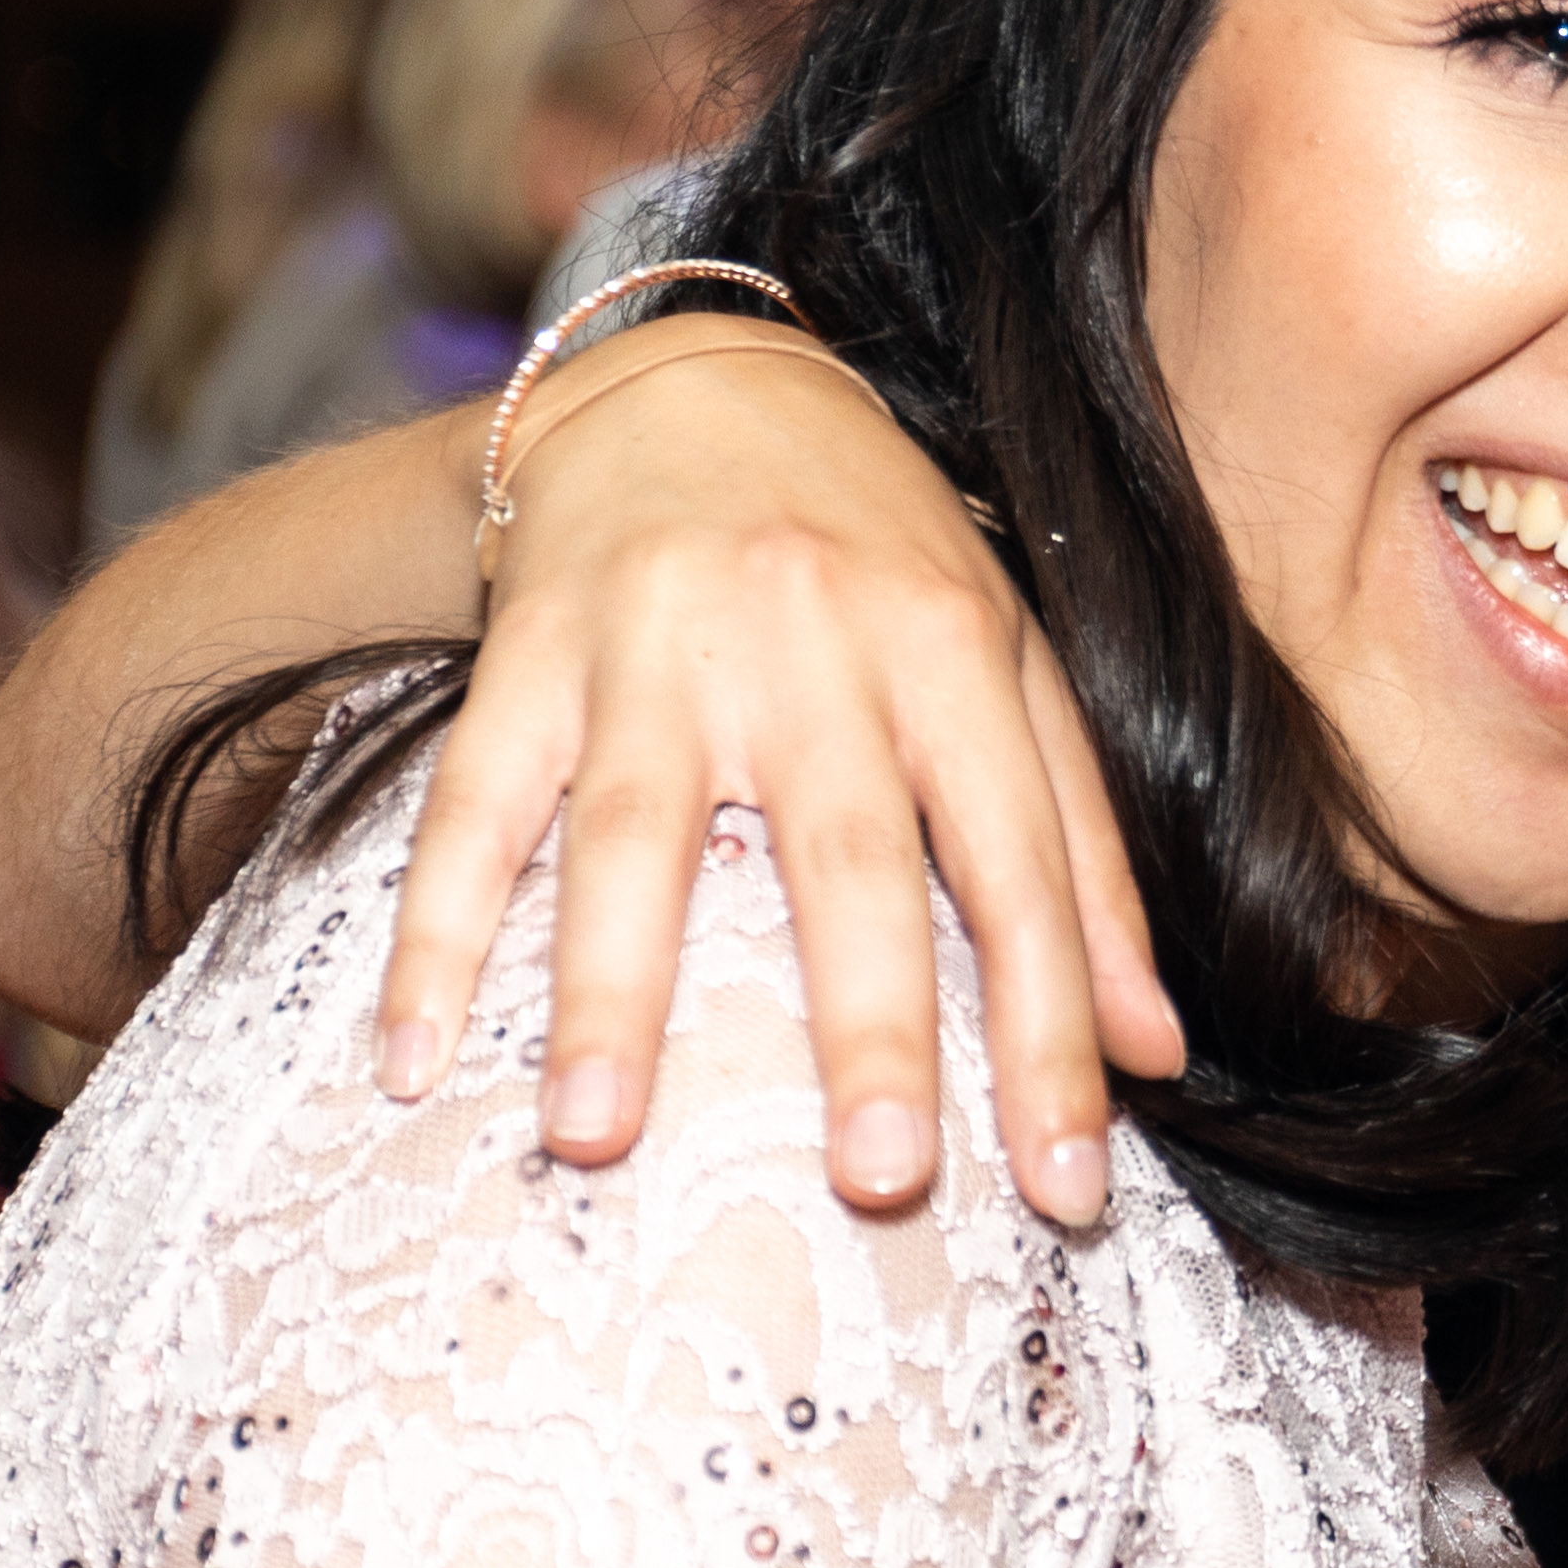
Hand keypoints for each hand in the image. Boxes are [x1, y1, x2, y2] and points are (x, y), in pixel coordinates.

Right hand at [380, 323, 1183, 1224]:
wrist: (700, 374)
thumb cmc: (880, 553)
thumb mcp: (1011, 669)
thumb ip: (1083, 858)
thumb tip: (1160, 1056)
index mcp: (952, 648)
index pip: (1020, 865)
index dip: (1052, 1031)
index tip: (1068, 1193)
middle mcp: (811, 639)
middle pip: (845, 854)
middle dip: (869, 1024)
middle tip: (880, 1181)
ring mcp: (655, 640)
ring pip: (633, 829)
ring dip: (608, 992)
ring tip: (592, 1141)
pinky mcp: (527, 645)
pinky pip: (471, 801)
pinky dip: (432, 931)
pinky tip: (406, 1060)